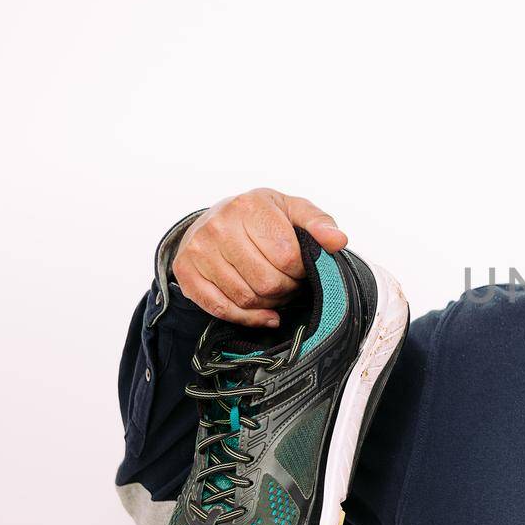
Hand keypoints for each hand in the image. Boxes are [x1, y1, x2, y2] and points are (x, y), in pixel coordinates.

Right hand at [173, 188, 347, 326]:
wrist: (215, 219)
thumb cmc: (260, 217)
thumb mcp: (292, 210)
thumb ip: (319, 223)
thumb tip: (338, 241)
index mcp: (249, 206)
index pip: (287, 257)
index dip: (301, 270)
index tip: (301, 268)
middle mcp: (219, 226)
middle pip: (267, 282)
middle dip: (287, 289)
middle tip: (290, 283)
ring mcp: (199, 250)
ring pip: (246, 298)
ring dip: (269, 303)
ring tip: (275, 291)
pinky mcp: (186, 272)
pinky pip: (221, 309)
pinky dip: (248, 319)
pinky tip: (264, 314)